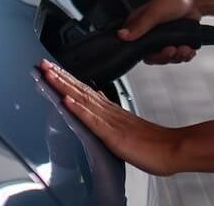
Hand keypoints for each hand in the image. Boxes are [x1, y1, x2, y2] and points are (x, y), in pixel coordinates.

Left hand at [38, 59, 213, 175]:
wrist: (172, 150)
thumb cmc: (151, 142)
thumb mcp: (125, 125)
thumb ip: (110, 111)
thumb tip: (96, 95)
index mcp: (109, 110)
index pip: (83, 90)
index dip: (66, 78)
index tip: (51, 68)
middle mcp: (108, 111)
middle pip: (79, 90)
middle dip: (59, 76)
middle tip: (42, 63)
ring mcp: (109, 122)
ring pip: (82, 100)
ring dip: (63, 86)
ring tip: (48, 75)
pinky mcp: (112, 135)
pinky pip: (92, 120)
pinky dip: (78, 109)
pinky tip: (67, 100)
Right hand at [118, 0, 201, 64]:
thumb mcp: (155, 13)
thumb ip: (139, 26)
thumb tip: (121, 35)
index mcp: (139, 24)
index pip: (136, 47)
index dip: (149, 54)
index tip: (159, 52)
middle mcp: (150, 32)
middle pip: (153, 56)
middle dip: (165, 56)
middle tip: (173, 50)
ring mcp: (163, 37)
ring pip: (167, 57)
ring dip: (177, 56)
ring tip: (184, 49)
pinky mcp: (175, 40)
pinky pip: (178, 55)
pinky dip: (185, 55)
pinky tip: (189, 50)